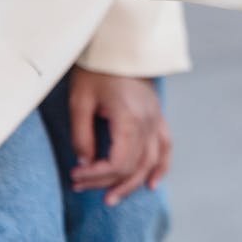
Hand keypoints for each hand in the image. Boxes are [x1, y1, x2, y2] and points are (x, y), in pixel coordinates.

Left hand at [68, 68, 171, 205]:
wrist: (119, 43)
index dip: (96, 175)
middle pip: (132, 166)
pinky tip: (152, 184)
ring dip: (131, 183)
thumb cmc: (96, 69)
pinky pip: (165, 146)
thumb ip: (81, 135)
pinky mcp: (157, 115)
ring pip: (150, 162)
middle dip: (105, 181)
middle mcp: (148, 121)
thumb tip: (84, 163)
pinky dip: (161, 167)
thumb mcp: (80, 101)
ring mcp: (156, 118)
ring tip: (110, 198)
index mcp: (129, 117)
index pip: (117, 162)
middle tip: (79, 186)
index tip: (75, 175)